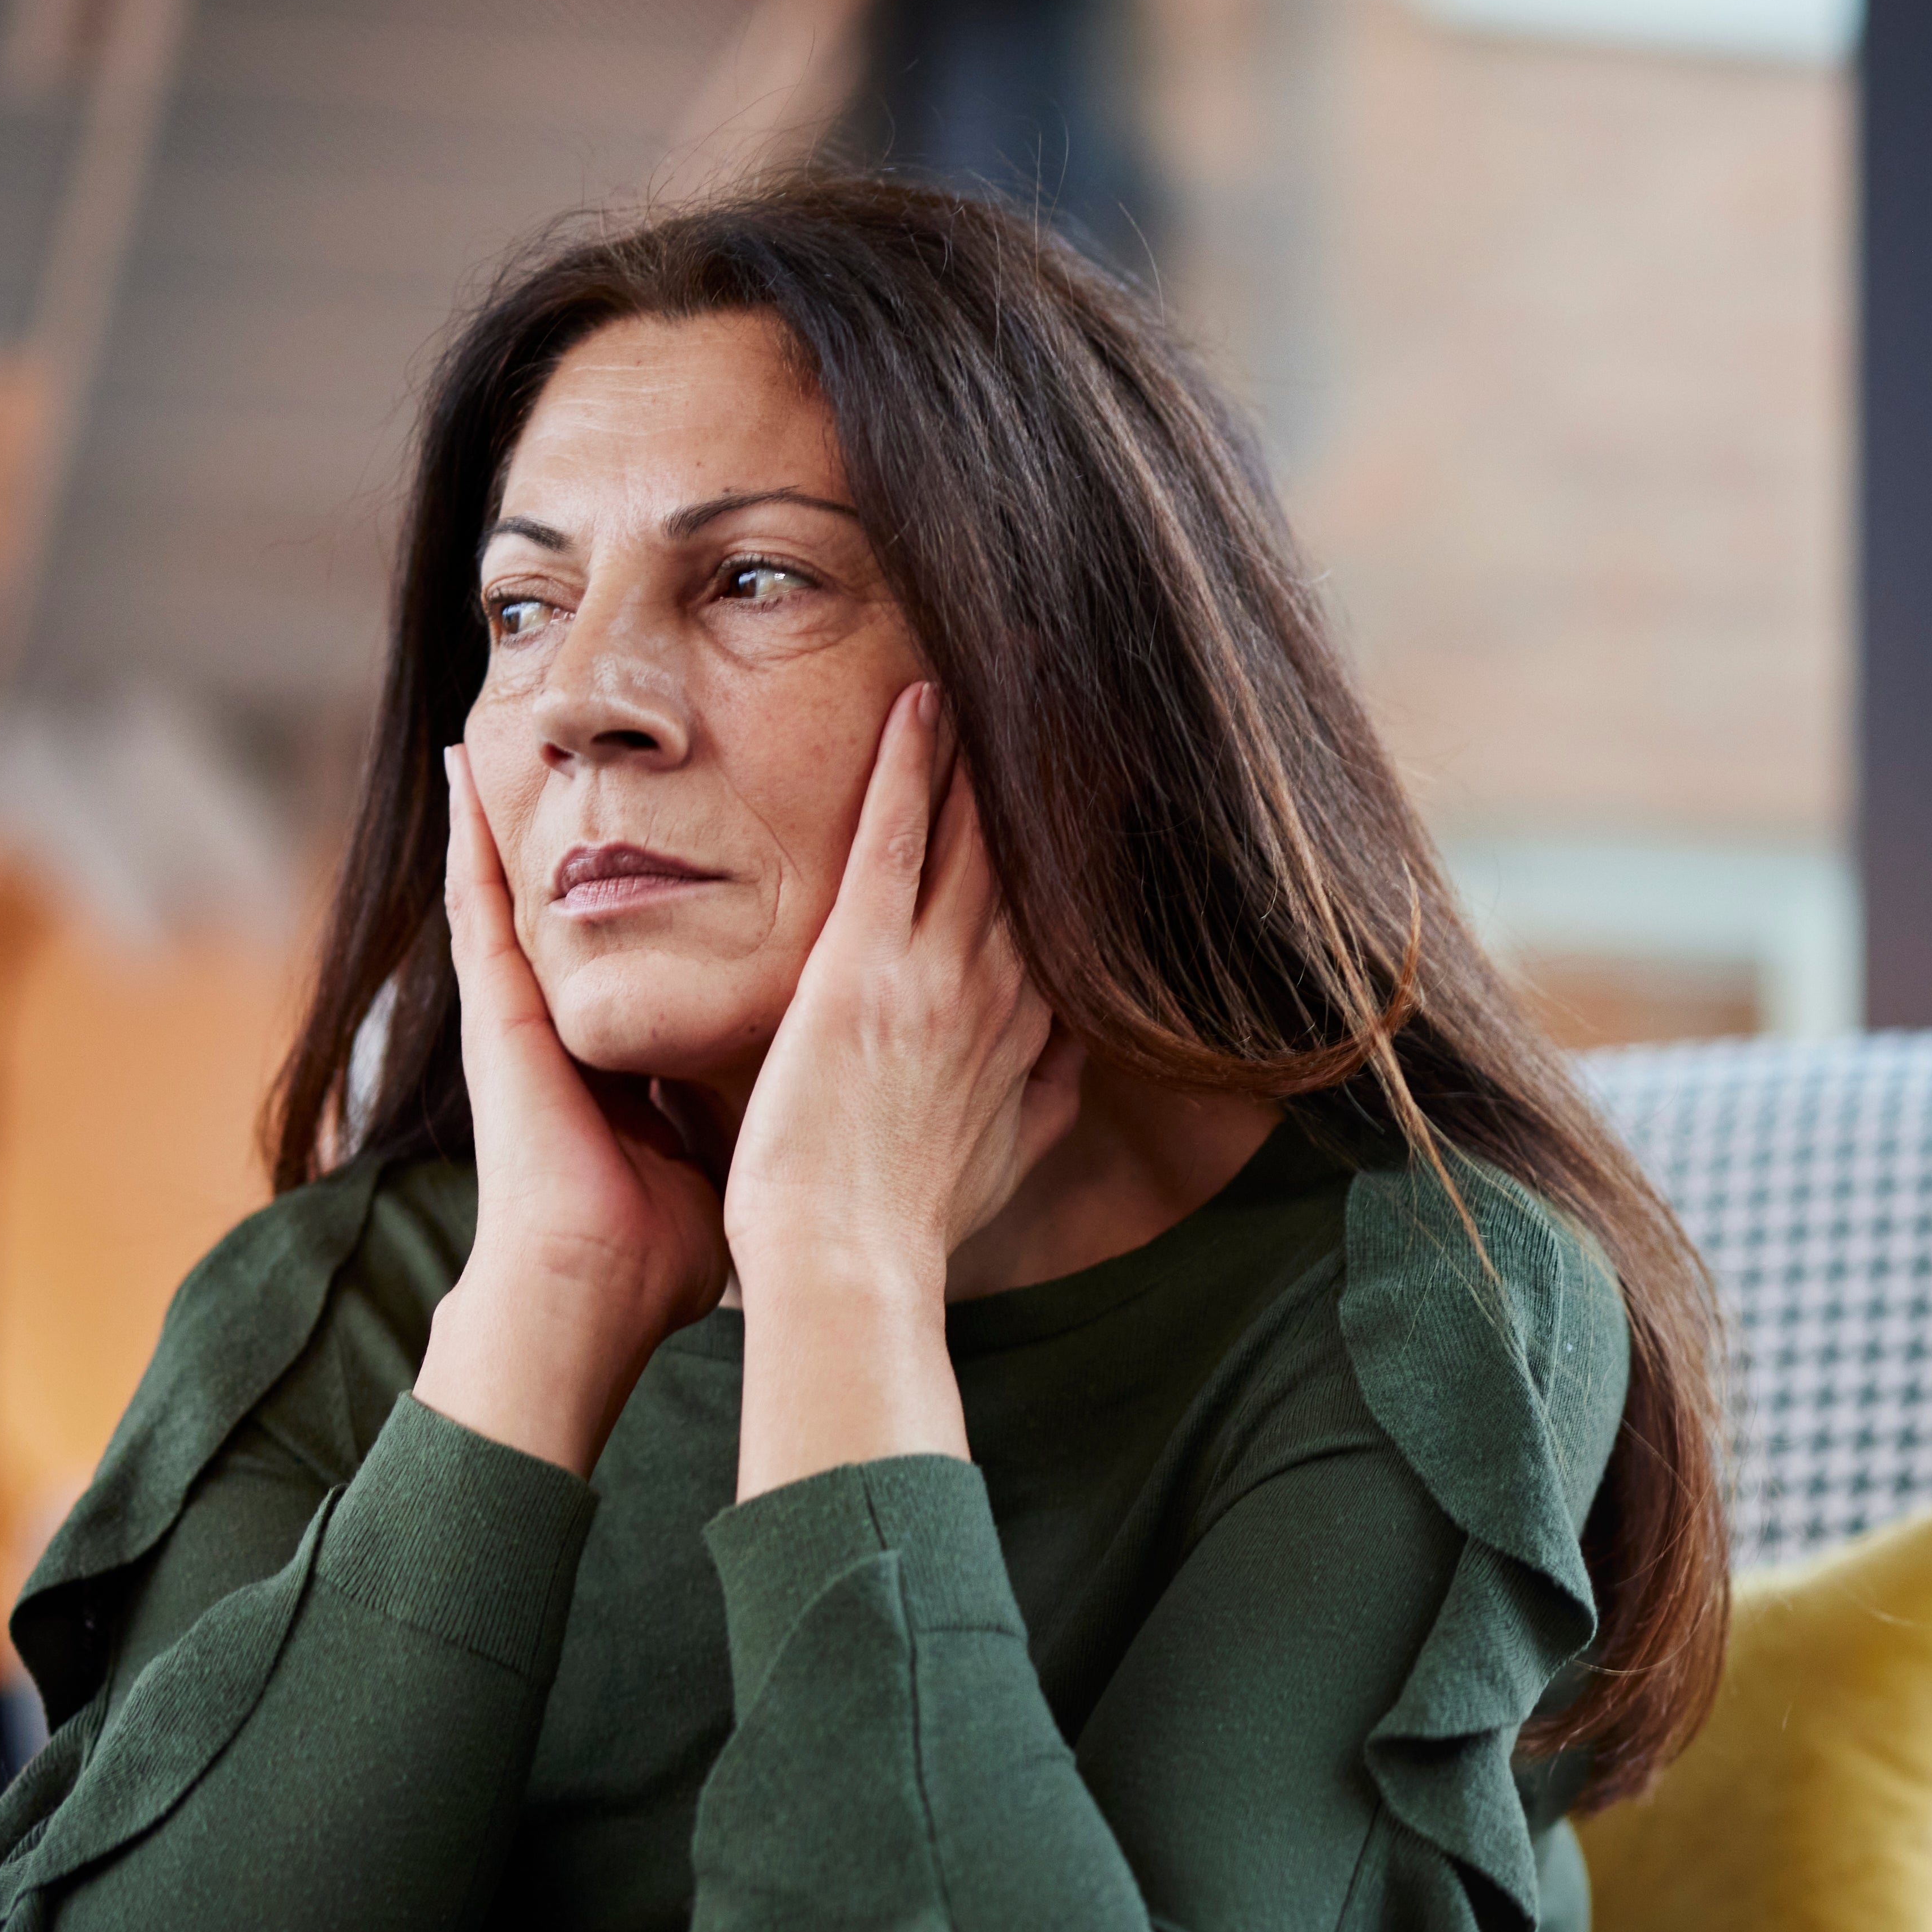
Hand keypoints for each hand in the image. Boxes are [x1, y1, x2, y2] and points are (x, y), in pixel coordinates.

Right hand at [412, 742, 729, 1474]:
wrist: (593, 1289)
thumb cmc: (662, 1246)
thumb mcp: (722, 1141)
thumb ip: (753, 1098)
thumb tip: (820, 1083)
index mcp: (624, 1050)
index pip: (644, 944)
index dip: (653, 883)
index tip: (675, 818)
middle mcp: (568, 1018)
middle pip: (581, 899)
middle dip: (585, 827)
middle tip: (594, 737)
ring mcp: (521, 1012)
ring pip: (521, 884)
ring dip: (511, 809)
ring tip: (500, 726)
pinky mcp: (493, 1011)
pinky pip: (477, 906)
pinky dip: (467, 841)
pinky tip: (459, 776)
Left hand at [725, 682, 1080, 1491]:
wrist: (845, 1267)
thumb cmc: (906, 1226)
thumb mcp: (1007, 1161)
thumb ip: (1045, 1097)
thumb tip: (1076, 1055)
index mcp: (1025, 1031)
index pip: (1055, 911)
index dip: (1072, 843)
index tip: (1086, 780)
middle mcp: (997, 989)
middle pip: (1031, 852)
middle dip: (1044, 769)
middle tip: (1061, 682)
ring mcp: (935, 973)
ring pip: (974, 829)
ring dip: (984, 743)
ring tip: (995, 664)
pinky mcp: (864, 966)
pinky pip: (894, 838)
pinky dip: (909, 765)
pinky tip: (917, 699)